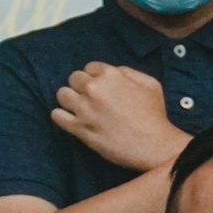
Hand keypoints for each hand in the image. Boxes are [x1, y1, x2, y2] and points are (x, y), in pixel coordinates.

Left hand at [50, 63, 187, 170]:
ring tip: (79, 108)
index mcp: (110, 75)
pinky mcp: (80, 129)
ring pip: (62, 95)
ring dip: (69, 99)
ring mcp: (84, 109)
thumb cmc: (154, 115)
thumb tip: (112, 71)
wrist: (154, 145)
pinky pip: (57, 116)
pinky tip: (69, 118)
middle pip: (74, 78)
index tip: (100, 88)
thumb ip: (127, 72)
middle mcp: (94, 89)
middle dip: (81, 87)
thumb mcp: (149, 83)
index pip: (90, 68)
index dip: (95, 77)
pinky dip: (60, 115)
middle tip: (90, 99)